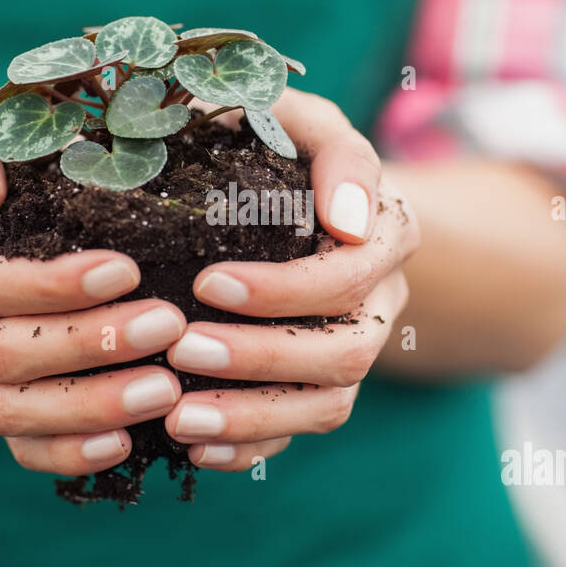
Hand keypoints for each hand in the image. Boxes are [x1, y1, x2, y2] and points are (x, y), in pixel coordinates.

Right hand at [0, 108, 187, 475]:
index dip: (50, 284)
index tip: (125, 269)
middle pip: (0, 352)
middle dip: (89, 344)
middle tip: (168, 326)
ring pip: (11, 410)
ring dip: (92, 405)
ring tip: (165, 389)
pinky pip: (20, 448)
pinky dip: (69, 453)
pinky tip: (127, 442)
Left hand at [163, 88, 419, 469]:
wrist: (288, 197)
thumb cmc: (280, 144)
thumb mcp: (303, 119)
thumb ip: (329, 145)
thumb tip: (347, 216)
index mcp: (387, 230)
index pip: (352, 273)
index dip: (286, 289)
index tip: (208, 283)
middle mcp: (383, 300)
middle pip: (348, 350)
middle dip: (263, 356)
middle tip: (181, 349)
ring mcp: (354, 350)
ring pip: (330, 405)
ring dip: (255, 416)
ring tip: (179, 416)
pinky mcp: (320, 390)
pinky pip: (300, 435)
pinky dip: (250, 447)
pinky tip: (193, 445)